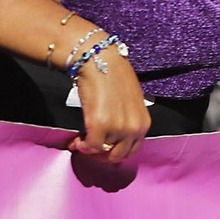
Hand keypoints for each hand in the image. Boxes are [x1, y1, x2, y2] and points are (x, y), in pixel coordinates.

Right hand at [68, 45, 149, 163]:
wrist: (101, 62)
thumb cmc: (114, 78)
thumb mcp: (130, 104)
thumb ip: (127, 122)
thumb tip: (113, 138)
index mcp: (144, 123)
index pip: (131, 151)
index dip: (114, 153)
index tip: (102, 148)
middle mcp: (134, 128)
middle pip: (117, 156)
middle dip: (101, 156)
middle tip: (89, 147)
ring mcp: (118, 128)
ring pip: (101, 153)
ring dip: (89, 150)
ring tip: (80, 140)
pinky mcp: (99, 125)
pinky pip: (89, 147)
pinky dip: (80, 146)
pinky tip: (75, 140)